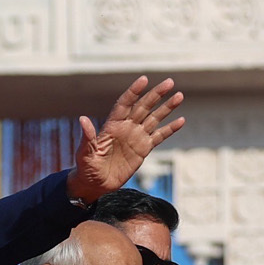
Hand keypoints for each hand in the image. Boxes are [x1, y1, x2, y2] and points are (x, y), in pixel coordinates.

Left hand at [67, 76, 185, 203]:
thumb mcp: (84, 154)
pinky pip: (159, 136)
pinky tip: (181, 120)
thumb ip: (87, 138)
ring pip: (154, 118)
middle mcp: (126, 128)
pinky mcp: (143, 149)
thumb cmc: (86, 168)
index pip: (124, 104)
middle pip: (143, 107)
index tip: (144, 79)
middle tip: (169, 82)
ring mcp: (136, 137)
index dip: (134, 92)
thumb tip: (82, 119)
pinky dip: (170, 129)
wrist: (95, 184)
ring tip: (179, 95)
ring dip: (166, 107)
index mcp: (111, 126)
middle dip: (156, 94)